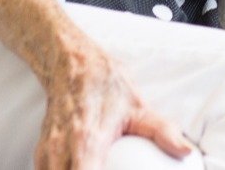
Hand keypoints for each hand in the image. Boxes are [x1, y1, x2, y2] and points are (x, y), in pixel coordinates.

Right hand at [36, 39, 192, 168]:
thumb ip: (162, 131)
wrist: (72, 64)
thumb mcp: (138, 107)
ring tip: (99, 167)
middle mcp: (60, 152)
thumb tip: (185, 150)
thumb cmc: (107, 85)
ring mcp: (46, 155)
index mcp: (87, 142)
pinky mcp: (40, 155)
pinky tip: (82, 166)